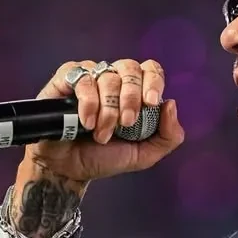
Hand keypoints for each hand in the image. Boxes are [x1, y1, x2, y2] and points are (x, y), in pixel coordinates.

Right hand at [27, 58, 183, 180]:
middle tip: (125, 123)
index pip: (151, 70)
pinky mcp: (66, 80)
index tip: (150, 103)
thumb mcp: (143, 155)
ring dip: (108, 110)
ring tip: (100, 134)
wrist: (68, 169)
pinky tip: (86, 122)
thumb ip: (168, 136)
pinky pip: (83, 78)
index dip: (153, 82)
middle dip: (131, 98)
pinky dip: (88, 102)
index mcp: (135, 92)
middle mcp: (114, 80)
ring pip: (108, 76)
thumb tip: (171, 104)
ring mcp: (90, 77)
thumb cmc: (103, 158)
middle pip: (130, 68)